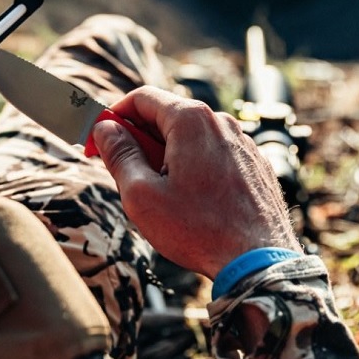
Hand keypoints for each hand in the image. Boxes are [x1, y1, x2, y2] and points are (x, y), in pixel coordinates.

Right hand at [90, 87, 299, 279]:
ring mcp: (242, 143)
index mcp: (191, 120)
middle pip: (167, 116)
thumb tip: (105, 129)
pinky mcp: (254, 165)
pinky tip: (188, 200)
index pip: (142, 97)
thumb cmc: (199, 230)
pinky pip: (214, 154)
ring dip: (166, 155)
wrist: (259, 261)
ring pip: (191, 137)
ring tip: (156, 193)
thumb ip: (119, 154)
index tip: (98, 140)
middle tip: (120, 169)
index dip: (113, 116)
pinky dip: (193, 166)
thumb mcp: (141, 194)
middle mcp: (221, 123)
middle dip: (138, 138)